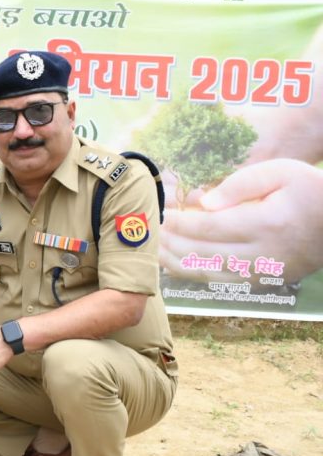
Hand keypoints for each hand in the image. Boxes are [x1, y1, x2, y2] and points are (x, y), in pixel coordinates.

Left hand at [160, 159, 322, 283]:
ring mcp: (263, 272)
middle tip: (147, 231)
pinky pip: (220, 282)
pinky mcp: (263, 281)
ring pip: (208, 273)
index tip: (159, 214)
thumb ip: (240, 184)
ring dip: (176, 263)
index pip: (210, 226)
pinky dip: (194, 274)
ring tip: (153, 249)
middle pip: (203, 253)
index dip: (179, 223)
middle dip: (171, 243)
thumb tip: (203, 203)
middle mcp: (264, 253)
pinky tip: (174, 264)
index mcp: (267, 222)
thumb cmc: (308, 189)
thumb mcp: (279, 172)